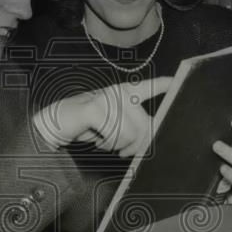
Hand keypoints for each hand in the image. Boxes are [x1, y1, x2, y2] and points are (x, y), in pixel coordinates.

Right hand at [33, 76, 171, 157]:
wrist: (54, 124)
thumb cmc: (88, 126)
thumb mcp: (114, 126)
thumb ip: (134, 128)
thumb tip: (150, 140)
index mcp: (126, 93)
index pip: (150, 87)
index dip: (165, 84)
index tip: (176, 80)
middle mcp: (119, 92)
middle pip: (145, 125)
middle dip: (136, 144)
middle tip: (123, 152)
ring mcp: (107, 98)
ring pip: (131, 134)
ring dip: (117, 145)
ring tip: (104, 142)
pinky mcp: (95, 108)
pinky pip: (116, 136)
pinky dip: (107, 145)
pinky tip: (97, 140)